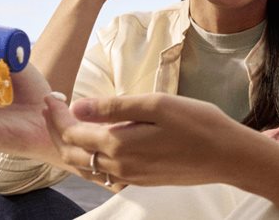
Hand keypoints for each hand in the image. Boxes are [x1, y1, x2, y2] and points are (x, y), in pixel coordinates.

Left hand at [43, 92, 257, 187]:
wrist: (228, 156)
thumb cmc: (198, 124)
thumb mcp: (157, 105)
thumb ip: (115, 107)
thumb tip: (78, 107)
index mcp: (119, 144)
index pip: (73, 131)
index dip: (57, 115)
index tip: (50, 97)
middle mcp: (119, 166)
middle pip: (73, 153)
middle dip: (57, 131)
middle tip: (52, 109)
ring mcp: (130, 177)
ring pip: (86, 167)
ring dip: (71, 147)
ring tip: (67, 125)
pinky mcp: (141, 181)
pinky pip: (103, 174)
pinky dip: (90, 160)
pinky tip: (96, 146)